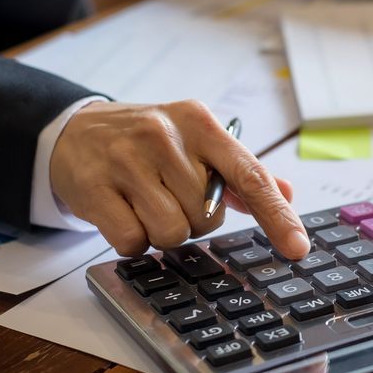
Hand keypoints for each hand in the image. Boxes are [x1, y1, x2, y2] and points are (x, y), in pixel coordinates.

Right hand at [50, 100, 311, 257]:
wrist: (74, 131)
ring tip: (145, 204)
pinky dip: (132, 241)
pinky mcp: (94, 187)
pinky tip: (123, 213)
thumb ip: (240, 172)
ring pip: (172, 233)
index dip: (277, 216)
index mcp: (200, 124)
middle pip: (207, 216)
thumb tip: (287, 193)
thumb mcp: (196, 142)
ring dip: (162, 233)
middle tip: (169, 196)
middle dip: (194, 219)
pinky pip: (132, 242)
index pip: (250, 175)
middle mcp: (166, 136)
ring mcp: (127, 160)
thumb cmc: (146, 142)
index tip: (298, 248)